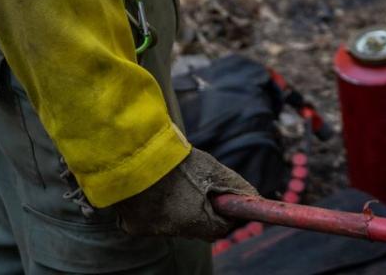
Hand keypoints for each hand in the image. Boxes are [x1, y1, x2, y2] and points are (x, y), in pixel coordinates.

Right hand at [112, 148, 256, 240]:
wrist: (129, 154)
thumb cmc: (174, 160)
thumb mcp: (211, 169)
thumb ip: (235, 186)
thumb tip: (256, 197)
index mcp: (193, 220)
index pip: (220, 228)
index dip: (225, 213)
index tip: (224, 199)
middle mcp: (171, 231)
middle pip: (197, 228)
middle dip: (202, 212)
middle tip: (199, 189)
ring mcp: (150, 230)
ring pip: (174, 225)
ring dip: (180, 210)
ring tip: (174, 184)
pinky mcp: (132, 226)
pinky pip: (153, 221)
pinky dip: (157, 208)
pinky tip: (154, 189)